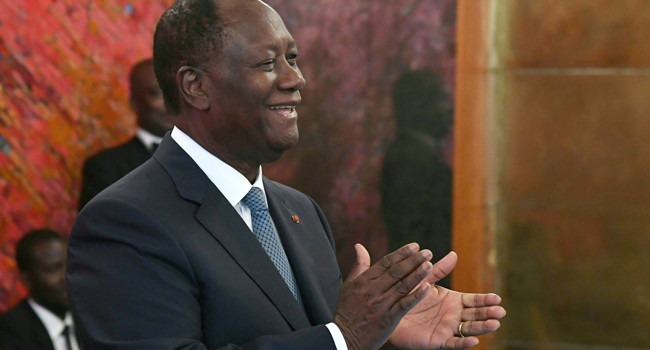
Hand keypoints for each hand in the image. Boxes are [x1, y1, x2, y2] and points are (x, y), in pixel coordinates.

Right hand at [333, 243, 433, 349]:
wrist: (344, 337)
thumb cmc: (347, 309)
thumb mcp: (349, 285)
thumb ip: (359, 265)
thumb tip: (359, 246)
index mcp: (364, 280)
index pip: (386, 262)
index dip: (401, 253)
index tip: (414, 246)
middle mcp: (373, 290)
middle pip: (396, 272)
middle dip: (413, 261)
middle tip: (427, 252)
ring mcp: (381, 304)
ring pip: (402, 286)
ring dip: (417, 274)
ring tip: (429, 265)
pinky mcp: (388, 319)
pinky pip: (404, 305)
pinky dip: (416, 296)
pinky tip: (427, 288)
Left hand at [389, 252, 505, 348]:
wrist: (391, 312)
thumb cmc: (408, 295)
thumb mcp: (425, 280)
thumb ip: (439, 270)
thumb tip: (454, 254)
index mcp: (453, 301)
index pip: (474, 301)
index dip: (485, 300)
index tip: (497, 298)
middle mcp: (453, 316)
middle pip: (475, 315)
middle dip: (488, 313)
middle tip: (500, 312)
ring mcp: (447, 329)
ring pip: (469, 329)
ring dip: (482, 327)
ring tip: (494, 324)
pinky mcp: (438, 341)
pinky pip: (453, 343)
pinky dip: (463, 343)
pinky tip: (474, 341)